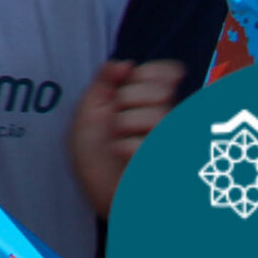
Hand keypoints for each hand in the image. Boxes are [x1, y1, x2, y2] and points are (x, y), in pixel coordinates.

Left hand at [69, 59, 186, 214]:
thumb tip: (124, 63)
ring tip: (116, 139)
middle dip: (129, 97)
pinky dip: (129, 147)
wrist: (91, 194)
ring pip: (158, 116)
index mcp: (149, 102)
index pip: (168, 73)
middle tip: (115, 116)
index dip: (150, 72)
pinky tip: (120, 152)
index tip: (128, 79)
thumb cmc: (93, 155)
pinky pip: (152, 144)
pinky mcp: (166, 164)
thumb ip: (104, 82)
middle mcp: (166, 120)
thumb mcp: (88, 111)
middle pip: (162, 91)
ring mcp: (168, 143)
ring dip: (125, 124)